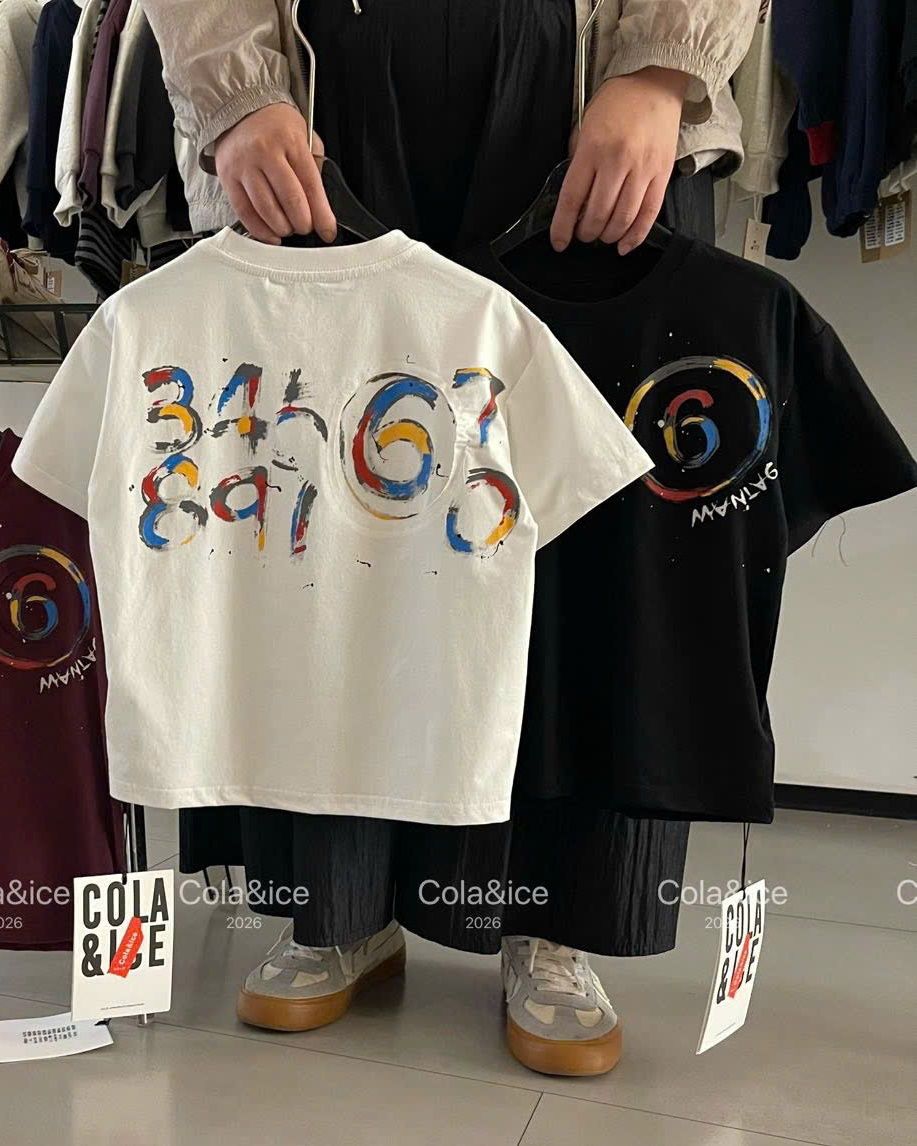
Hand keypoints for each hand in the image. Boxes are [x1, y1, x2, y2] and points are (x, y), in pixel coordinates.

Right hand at [214, 103, 336, 244]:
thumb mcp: (304, 136)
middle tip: (305, 227)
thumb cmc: (275, 125)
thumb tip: (320, 207)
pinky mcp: (227, 177)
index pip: (310, 185)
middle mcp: (265, 152)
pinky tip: (270, 234)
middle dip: (302, 223)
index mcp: (290, 141)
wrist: (238, 107)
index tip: (327, 231)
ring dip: (282, 227)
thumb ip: (313, 168)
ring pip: (266, 209)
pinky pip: (244, 212)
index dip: (321, 214)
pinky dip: (259, 229)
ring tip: (288, 228)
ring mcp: (244, 165)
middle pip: (289, 200)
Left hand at [551, 67, 687, 254]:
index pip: (573, 198)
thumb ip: (578, 159)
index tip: (559, 241)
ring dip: (608, 236)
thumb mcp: (586, 125)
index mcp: (593, 148)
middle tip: (583, 234)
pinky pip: (648, 215)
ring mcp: (642, 169)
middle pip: (597, 214)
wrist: (656, 84)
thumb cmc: (619, 102)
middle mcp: (618, 160)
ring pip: (622, 219)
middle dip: (586, 233)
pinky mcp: (662, 174)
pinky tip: (624, 245)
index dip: (563, 226)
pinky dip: (635, 236)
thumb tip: (574, 196)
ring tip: (601, 236)